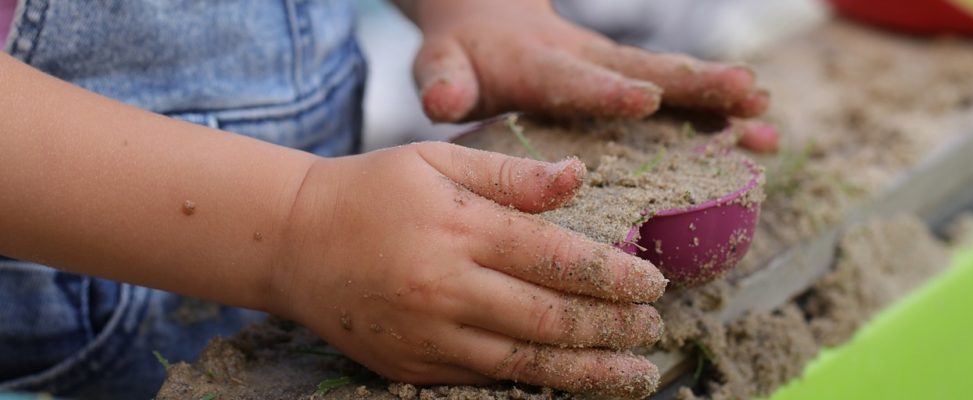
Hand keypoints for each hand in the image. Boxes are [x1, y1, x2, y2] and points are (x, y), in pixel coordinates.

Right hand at [270, 143, 667, 396]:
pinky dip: (534, 386)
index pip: (557, 258)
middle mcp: (447, 288)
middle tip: (653, 329)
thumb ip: (511, 175)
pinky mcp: (411, 367)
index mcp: (460, 228)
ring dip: (588, 372)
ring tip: (635, 375)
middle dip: (612, 328)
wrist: (292, 241)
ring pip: (525, 364)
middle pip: (550, 319)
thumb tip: (579, 179)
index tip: (653, 283)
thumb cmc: (372, 190)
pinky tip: (569, 384)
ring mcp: (428, 335)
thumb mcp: (437, 161)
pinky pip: (485, 382)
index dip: (614, 275)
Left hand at [404, 0, 777, 151]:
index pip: (574, 79)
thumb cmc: (462, 57)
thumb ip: (443, 80)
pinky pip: (677, 100)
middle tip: (746, 93)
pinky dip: (719, 117)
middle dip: (694, 85)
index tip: (645, 98)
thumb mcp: (441, 65)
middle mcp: (586, 63)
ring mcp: (613, 73)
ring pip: (671, 85)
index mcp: (538, 65)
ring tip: (767, 118)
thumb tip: (443, 100)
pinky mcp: (628, 84)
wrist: (487, 24)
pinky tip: (762, 137)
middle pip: (644, 72)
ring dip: (719, 100)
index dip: (606, 91)